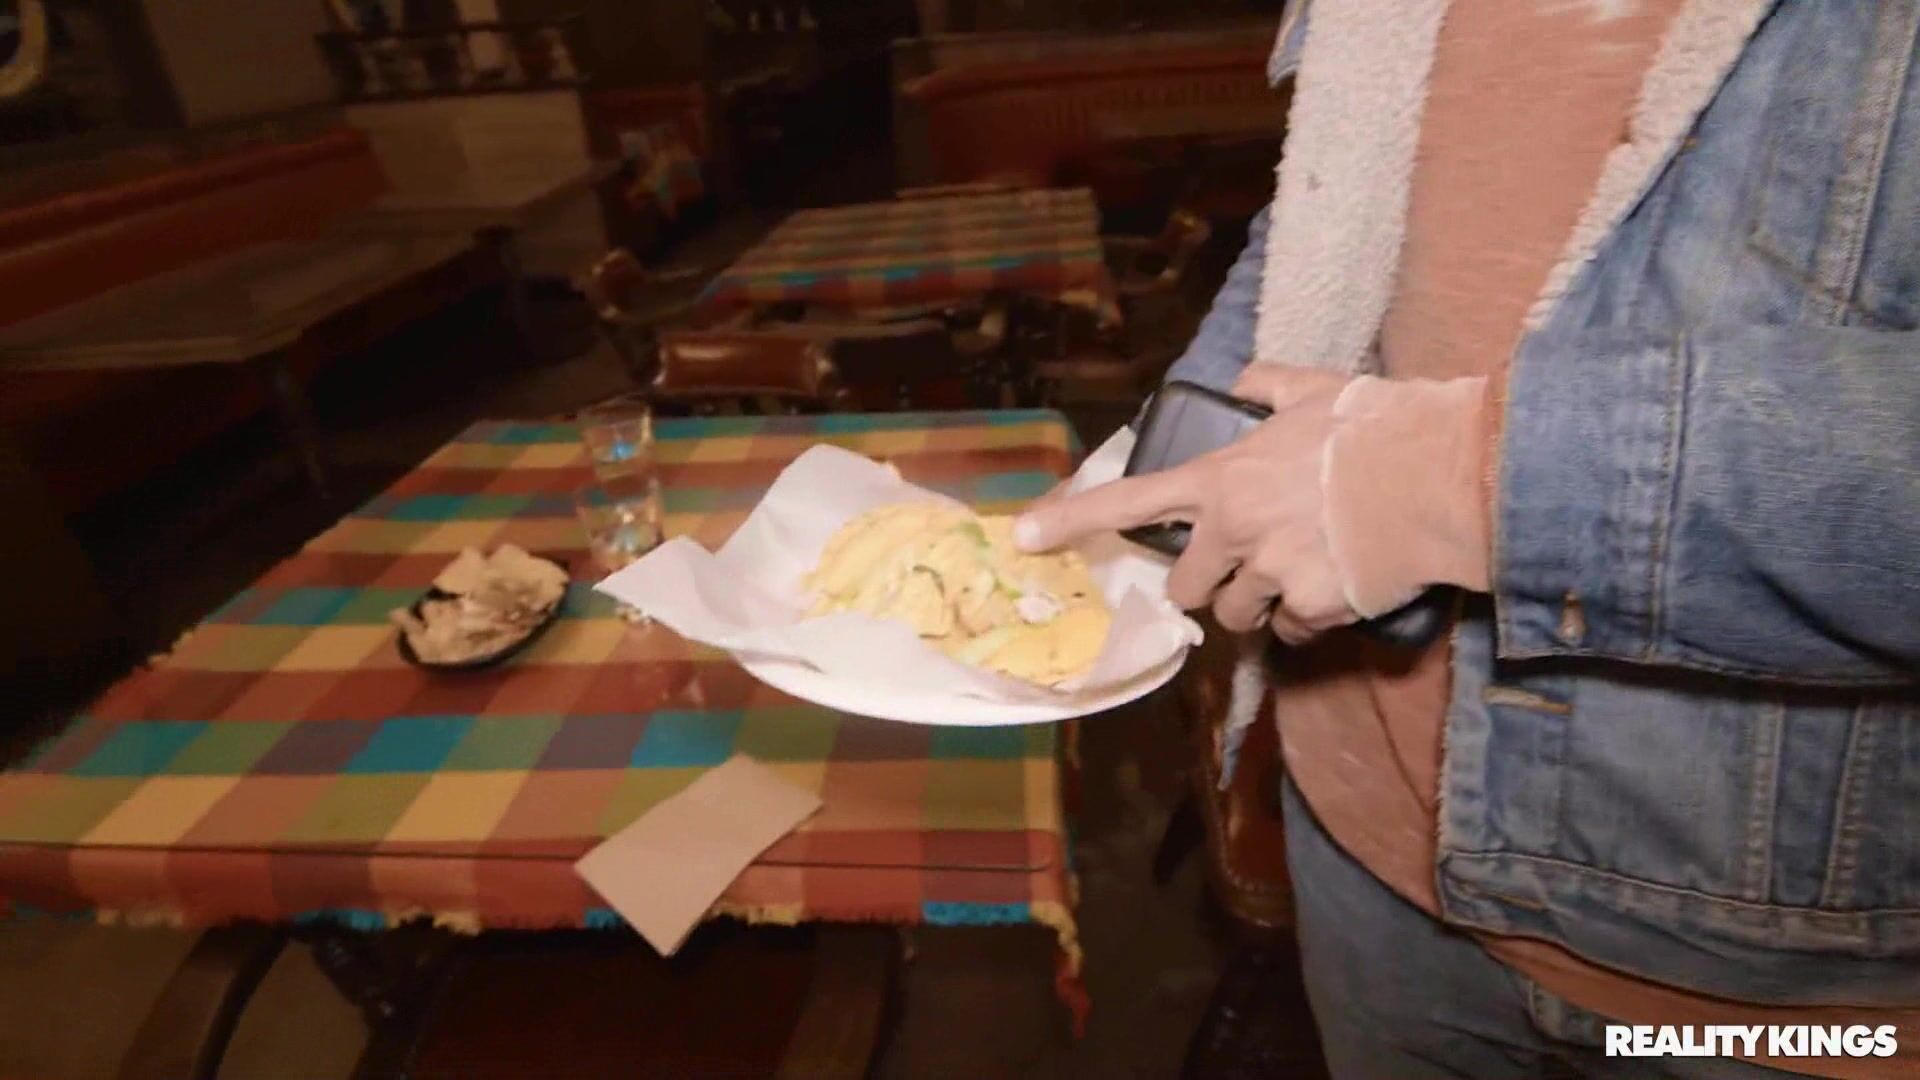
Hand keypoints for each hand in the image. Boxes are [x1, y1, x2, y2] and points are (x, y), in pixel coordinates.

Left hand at [1015, 366, 1357, 642]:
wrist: (1434, 475)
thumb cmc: (1370, 426)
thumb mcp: (1312, 388)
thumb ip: (1267, 386)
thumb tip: (1243, 380)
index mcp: (1220, 478)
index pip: (1129, 501)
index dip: (1072, 520)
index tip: (1025, 536)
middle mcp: (1231, 531)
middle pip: (1186, 584)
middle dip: (1208, 581)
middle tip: (1242, 564)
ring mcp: (1268, 574)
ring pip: (1237, 612)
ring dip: (1256, 603)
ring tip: (1296, 573)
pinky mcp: (1309, 609)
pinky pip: (1288, 630)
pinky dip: (1302, 619)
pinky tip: (1329, 592)